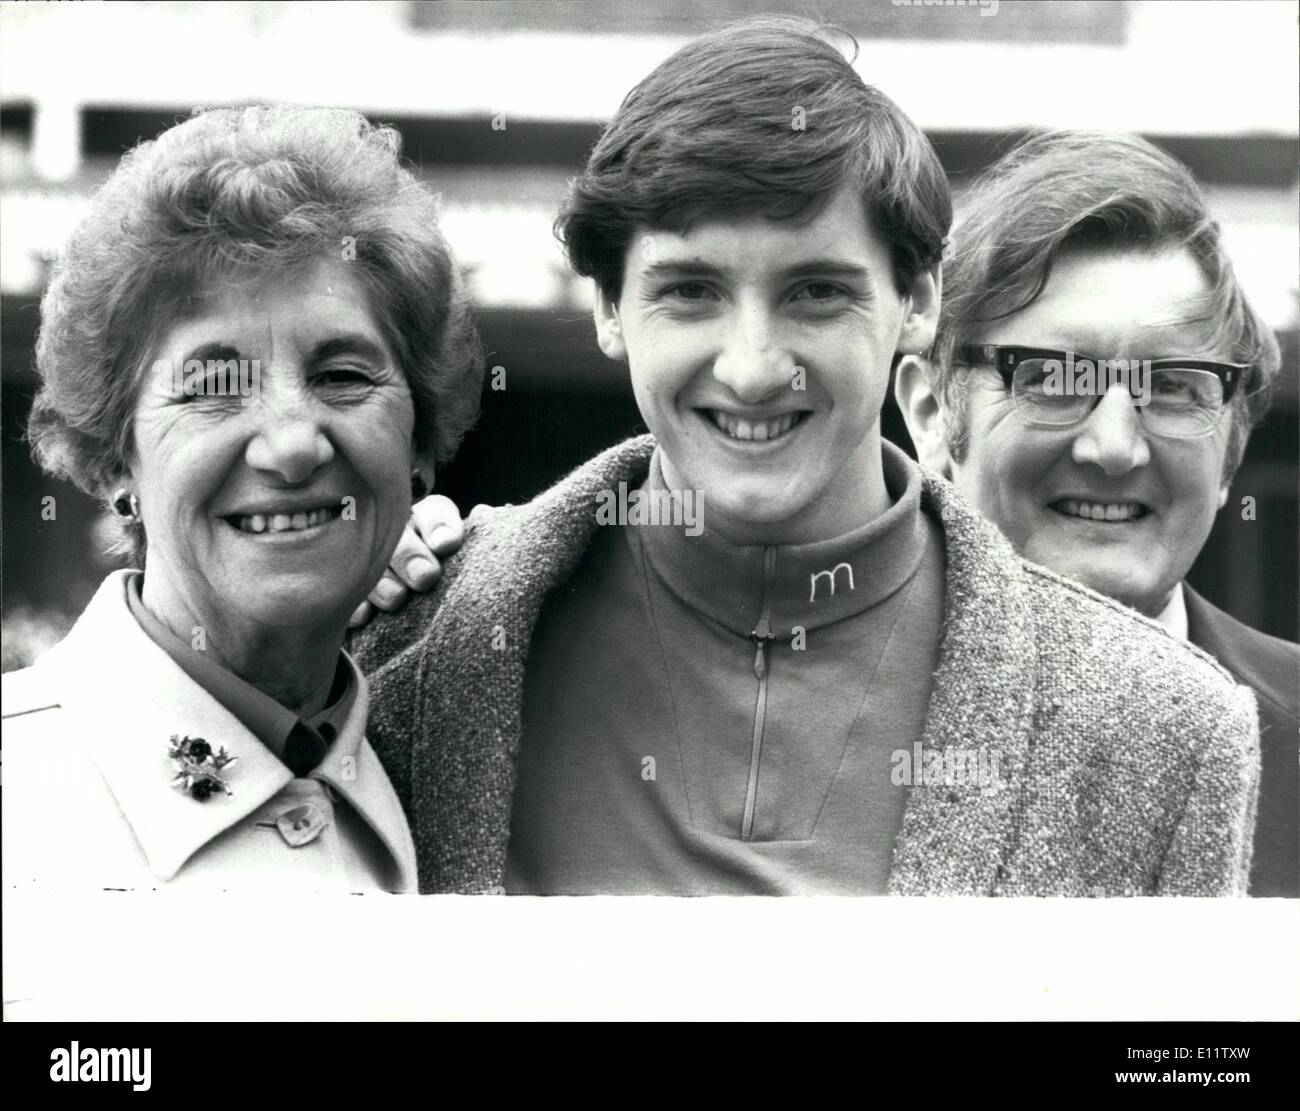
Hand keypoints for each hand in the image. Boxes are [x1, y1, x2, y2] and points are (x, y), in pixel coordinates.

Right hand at [348, 494, 465, 628]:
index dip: (440, 525)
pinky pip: (345, 593)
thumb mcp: (459, 557)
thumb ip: (463, 542)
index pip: (435, 512)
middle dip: (411, 554)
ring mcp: (366, 558)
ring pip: (370, 564)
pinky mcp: (347, 589)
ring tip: (397, 598)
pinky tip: (364, 614)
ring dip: (383, 581)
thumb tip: (483, 518)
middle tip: (425, 577)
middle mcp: (395, 534)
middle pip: (398, 536)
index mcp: (428, 522)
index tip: (447, 545)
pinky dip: (356, 605)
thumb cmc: (450, 582)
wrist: (414, 620)